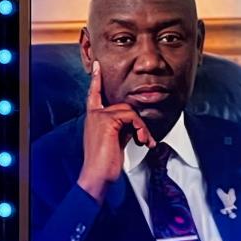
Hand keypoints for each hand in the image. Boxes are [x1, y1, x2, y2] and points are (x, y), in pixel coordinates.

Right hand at [77, 61, 154, 202]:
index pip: (94, 95)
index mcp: (94, 118)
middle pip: (125, 106)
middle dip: (139, 123)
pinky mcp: (107, 121)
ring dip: (143, 128)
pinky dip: (141, 129)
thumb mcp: (116, 140)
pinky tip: (142, 142)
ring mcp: (99, 116)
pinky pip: (132, 117)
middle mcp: (95, 114)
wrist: (97, 174)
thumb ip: (122, 126)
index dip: (96, 80)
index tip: (97, 66)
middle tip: (146, 141)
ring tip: (145, 143)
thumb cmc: (106, 161)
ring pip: (131, 112)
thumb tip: (136, 122)